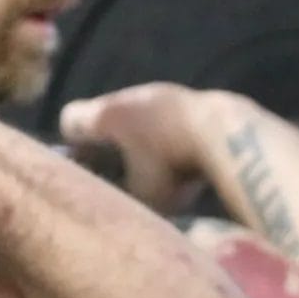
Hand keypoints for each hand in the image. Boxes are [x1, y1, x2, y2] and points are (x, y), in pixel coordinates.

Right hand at [58, 82, 216, 212]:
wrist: (229, 135)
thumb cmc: (175, 167)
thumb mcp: (140, 197)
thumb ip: (117, 199)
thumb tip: (109, 205)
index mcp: (107, 116)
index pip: (69, 119)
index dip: (71, 144)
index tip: (83, 165)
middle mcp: (128, 96)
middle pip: (102, 115)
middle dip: (106, 142)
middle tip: (117, 169)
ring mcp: (160, 92)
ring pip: (133, 113)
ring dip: (137, 135)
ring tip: (154, 163)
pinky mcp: (187, 96)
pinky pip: (161, 113)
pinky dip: (164, 131)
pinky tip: (180, 153)